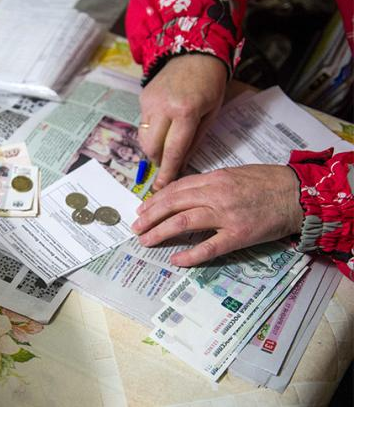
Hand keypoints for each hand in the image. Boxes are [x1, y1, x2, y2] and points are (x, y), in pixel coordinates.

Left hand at [131, 165, 304, 266]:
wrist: (299, 194)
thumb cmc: (268, 183)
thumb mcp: (234, 174)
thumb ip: (209, 183)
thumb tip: (183, 193)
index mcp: (215, 178)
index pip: (176, 189)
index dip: (155, 200)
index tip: (142, 210)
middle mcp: (217, 194)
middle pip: (173, 204)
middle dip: (150, 217)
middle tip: (136, 227)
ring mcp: (227, 215)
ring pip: (184, 222)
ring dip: (160, 232)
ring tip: (146, 241)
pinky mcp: (239, 235)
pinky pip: (209, 247)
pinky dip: (190, 254)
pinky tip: (176, 260)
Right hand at [138, 54, 226, 189]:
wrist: (195, 54)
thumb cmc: (210, 86)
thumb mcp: (211, 114)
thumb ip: (195, 141)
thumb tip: (180, 164)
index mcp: (186, 112)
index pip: (173, 150)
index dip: (167, 171)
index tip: (161, 187)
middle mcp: (164, 108)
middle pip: (152, 148)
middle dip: (158, 160)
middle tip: (167, 162)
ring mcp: (150, 102)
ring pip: (144, 138)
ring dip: (153, 148)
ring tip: (166, 144)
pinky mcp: (143, 98)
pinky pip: (143, 124)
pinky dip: (151, 132)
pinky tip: (163, 124)